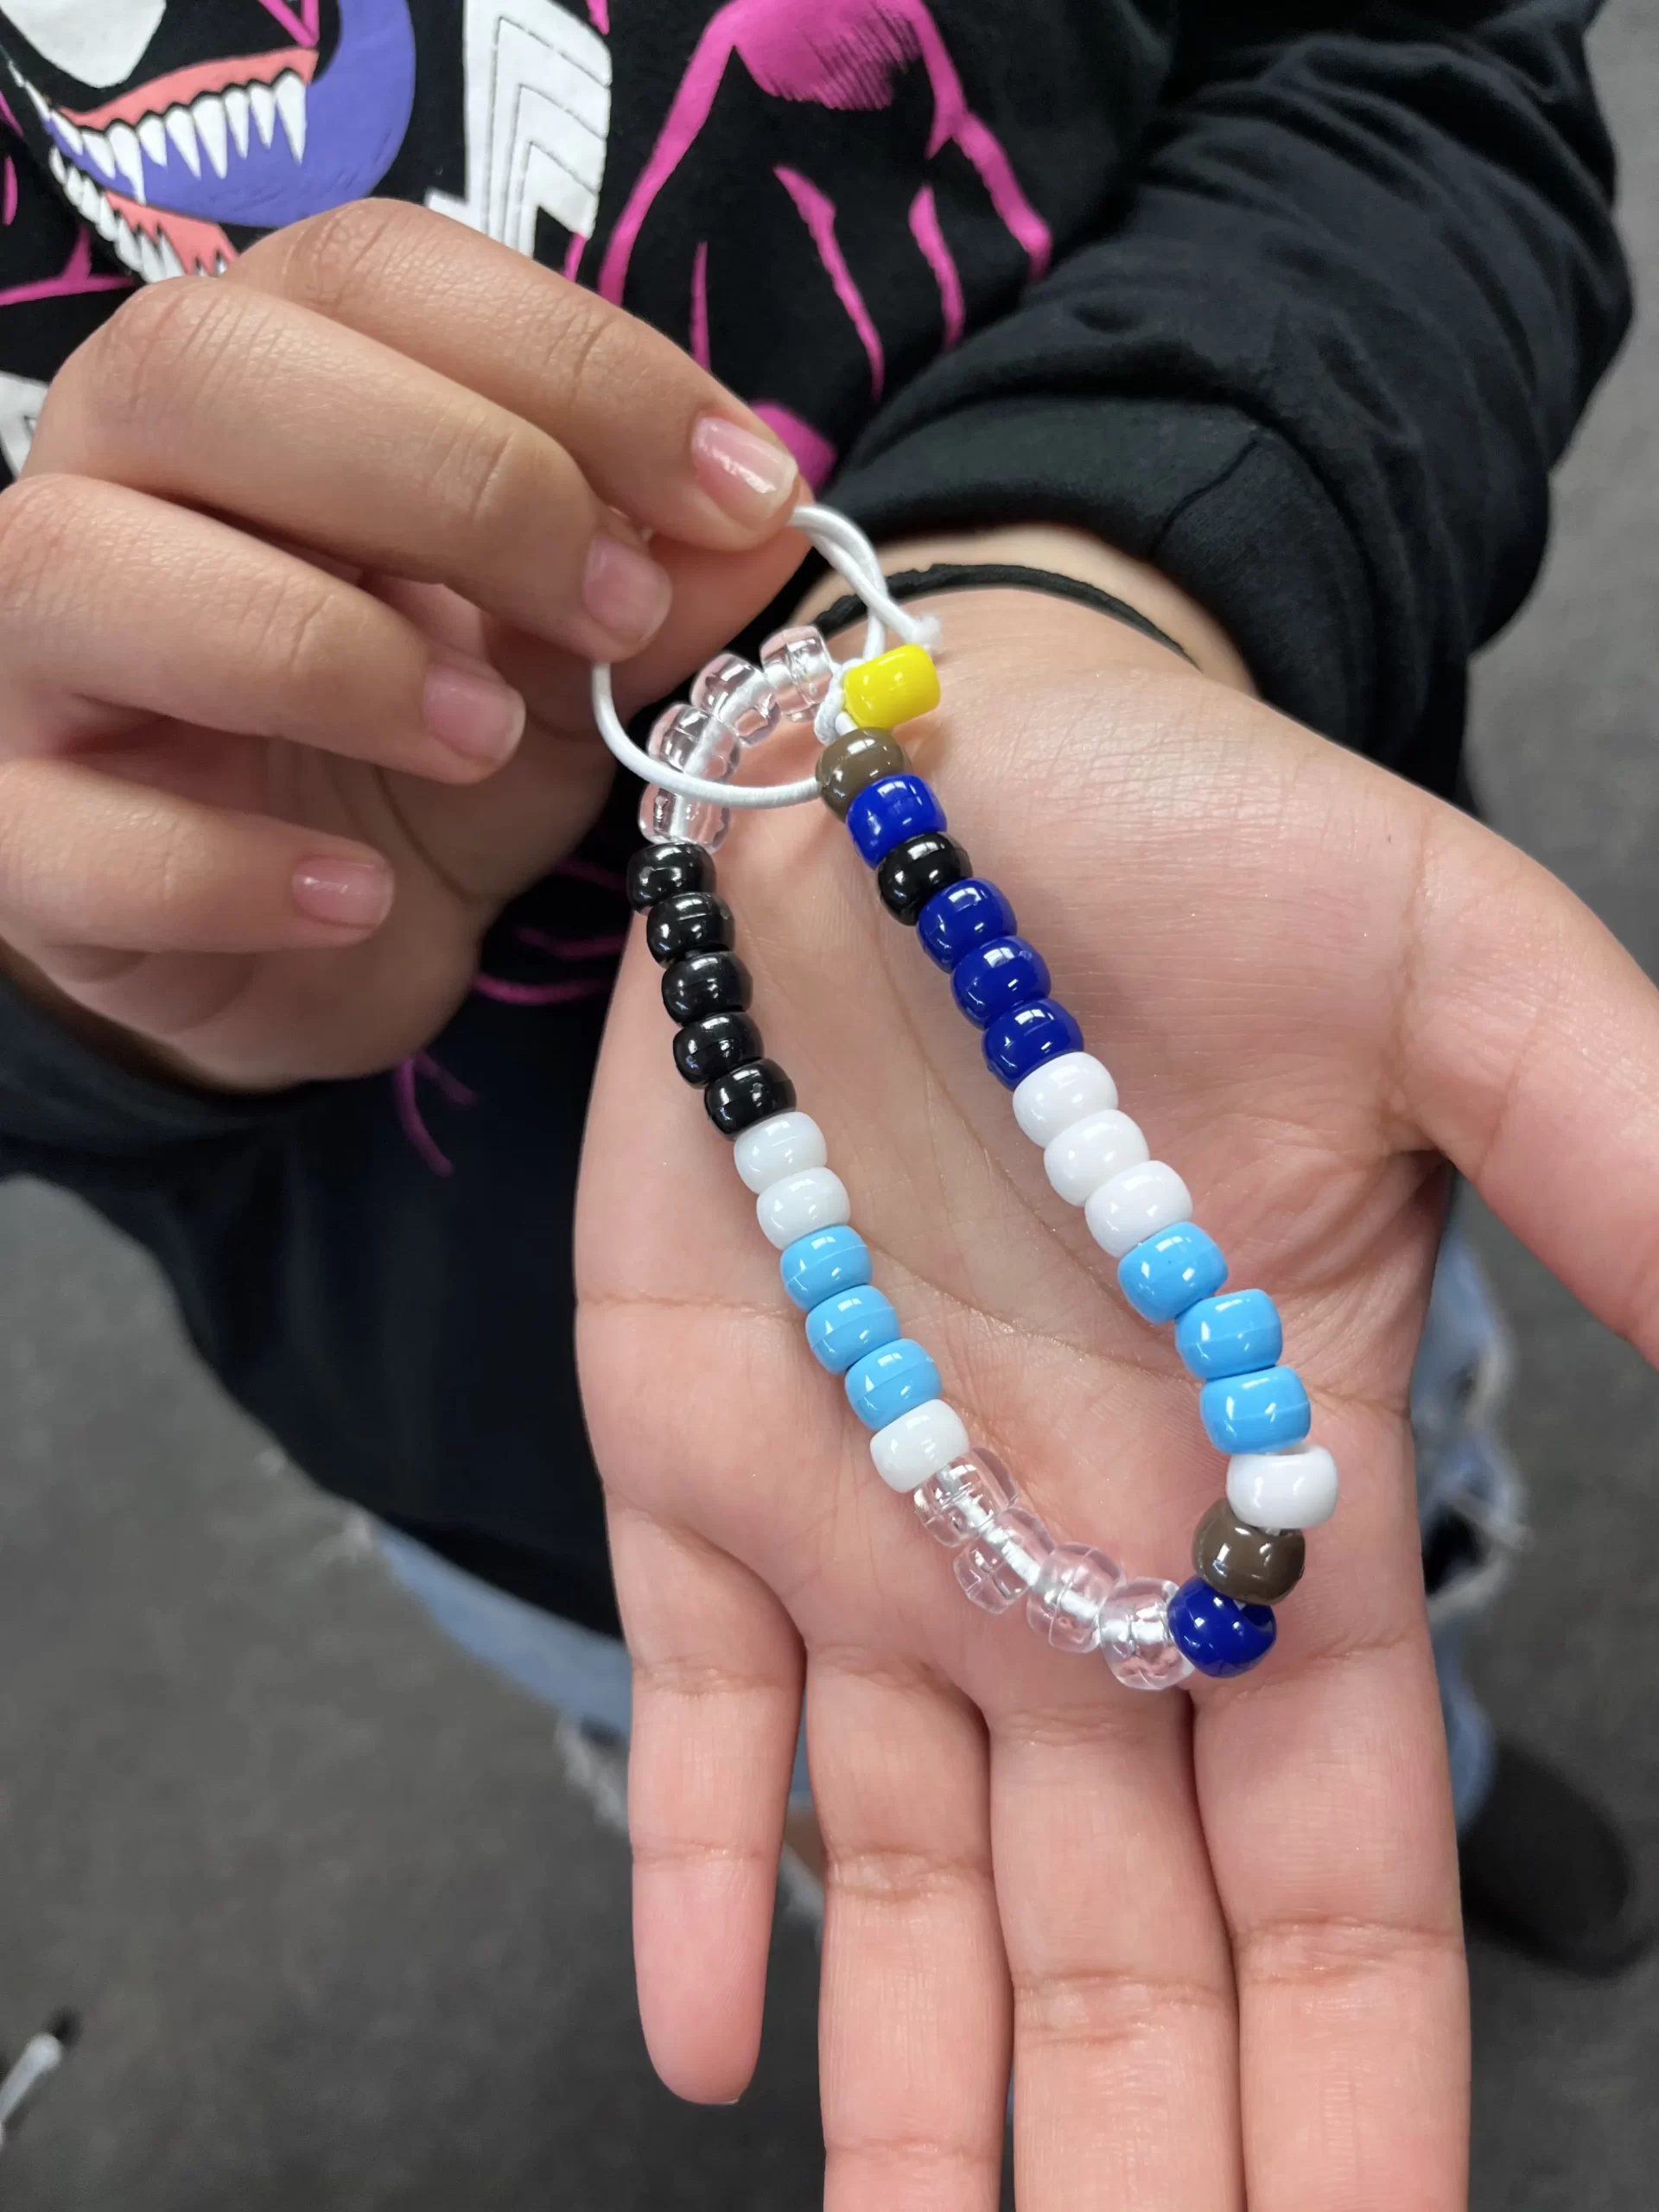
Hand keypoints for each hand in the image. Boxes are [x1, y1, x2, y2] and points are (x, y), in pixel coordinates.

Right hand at [0, 200, 805, 1087]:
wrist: (291, 944)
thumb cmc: (415, 759)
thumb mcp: (560, 663)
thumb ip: (648, 579)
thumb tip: (765, 516)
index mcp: (257, 381)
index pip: (379, 272)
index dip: (575, 359)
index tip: (745, 487)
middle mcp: (110, 474)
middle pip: (211, 366)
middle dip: (456, 476)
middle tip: (615, 609)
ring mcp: (30, 653)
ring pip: (95, 564)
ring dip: (327, 649)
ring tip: (483, 743)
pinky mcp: (10, 833)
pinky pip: (69, 828)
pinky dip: (231, 865)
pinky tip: (358, 898)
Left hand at [578, 574, 1658, 2206]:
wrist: (914, 749)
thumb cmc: (1191, 836)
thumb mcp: (1448, 978)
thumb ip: (1620, 1164)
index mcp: (1266, 1494)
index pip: (1330, 1869)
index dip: (1349, 2087)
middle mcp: (1074, 1558)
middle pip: (1123, 1943)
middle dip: (1138, 2160)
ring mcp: (875, 1521)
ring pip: (910, 1882)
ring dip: (923, 2096)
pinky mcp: (698, 1443)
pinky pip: (697, 1704)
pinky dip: (695, 1869)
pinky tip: (715, 2044)